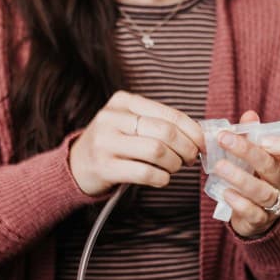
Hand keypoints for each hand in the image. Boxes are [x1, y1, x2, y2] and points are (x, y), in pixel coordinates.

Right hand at [69, 90, 204, 196]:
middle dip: (186, 148)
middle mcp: (112, 118)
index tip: (203, 143)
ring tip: (174, 167)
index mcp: (123, 101)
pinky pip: (145, 172)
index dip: (192, 131)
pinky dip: (162, 178)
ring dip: (174, 164)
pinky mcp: (104, 167)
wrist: (77, 164)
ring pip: (157, 151)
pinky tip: (162, 178)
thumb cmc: (115, 143)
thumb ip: (160, 123)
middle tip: (191, 158)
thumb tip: (200, 136)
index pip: (169, 114)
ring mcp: (106, 142)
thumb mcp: (130, 123)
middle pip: (165, 132)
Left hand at [214, 110, 279, 237]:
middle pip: (272, 168)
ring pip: (263, 192)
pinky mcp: (260, 221)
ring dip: (240, 178)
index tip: (263, 139)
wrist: (256, 217)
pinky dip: (239, 203)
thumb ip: (252, 135)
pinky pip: (253, 213)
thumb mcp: (257, 155)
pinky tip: (226, 193)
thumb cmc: (257, 178)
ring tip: (220, 167)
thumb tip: (249, 115)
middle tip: (224, 139)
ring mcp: (275, 204)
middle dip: (248, 152)